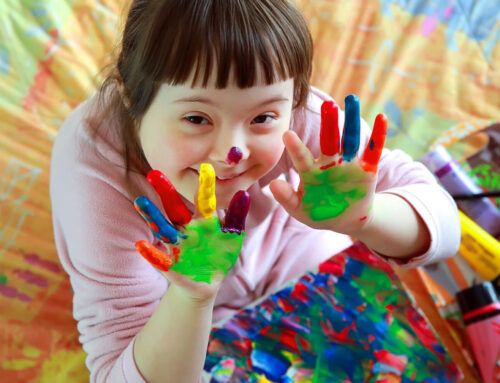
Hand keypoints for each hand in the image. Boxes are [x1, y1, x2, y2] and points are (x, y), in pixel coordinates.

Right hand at [134, 164, 249, 300]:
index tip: (206, 166)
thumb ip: (236, 216)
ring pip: (163, 229)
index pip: (203, 200)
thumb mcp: (232, 236)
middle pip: (175, 208)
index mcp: (203, 220)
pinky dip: (150, 253)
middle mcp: (187, 229)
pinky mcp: (171, 266)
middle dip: (165, 192)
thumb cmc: (220, 254)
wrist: (208, 282)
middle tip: (154, 173)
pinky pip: (159, 259)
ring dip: (152, 216)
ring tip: (141, 201)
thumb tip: (243, 193)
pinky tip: (141, 245)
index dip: (205, 185)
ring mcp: (178, 246)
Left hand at [270, 94, 386, 235]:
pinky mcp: (367, 169)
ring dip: (351, 121)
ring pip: (350, 139)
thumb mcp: (300, 209)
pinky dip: (378, 135)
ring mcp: (348, 164)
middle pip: (329, 140)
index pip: (302, 158)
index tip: (286, 134)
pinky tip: (382, 117)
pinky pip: (373, 150)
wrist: (345, 220)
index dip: (295, 147)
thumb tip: (272, 184)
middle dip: (328, 123)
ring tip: (351, 99)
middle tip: (327, 105)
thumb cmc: (318, 212)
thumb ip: (286, 198)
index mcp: (311, 171)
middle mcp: (329, 163)